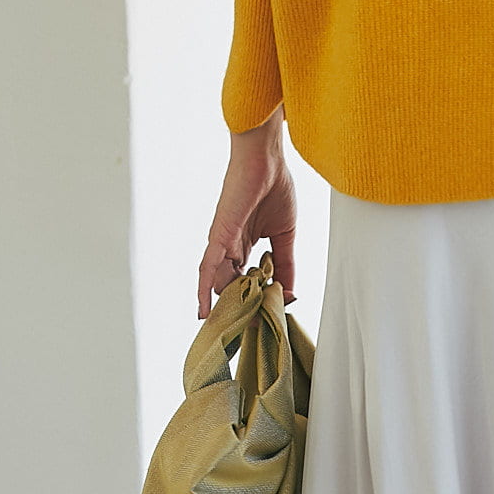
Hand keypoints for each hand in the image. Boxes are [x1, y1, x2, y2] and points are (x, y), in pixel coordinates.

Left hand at [197, 109, 297, 318]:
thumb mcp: (284, 236)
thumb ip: (285, 264)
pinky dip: (204, 288)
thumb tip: (289, 292)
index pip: (246, 283)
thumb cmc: (275, 188)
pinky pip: (207, 267)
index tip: (262, 323)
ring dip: (226, 306)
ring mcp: (222, 242)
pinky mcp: (219, 235)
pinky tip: (203, 310)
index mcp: (245, 246)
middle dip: (238, 310)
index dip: (253, 302)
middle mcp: (230, 247)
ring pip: (219, 283)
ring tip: (232, 330)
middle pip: (230, 287)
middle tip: (247, 334)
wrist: (267, 159)